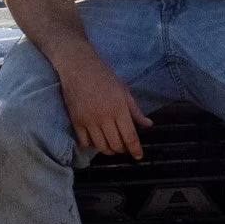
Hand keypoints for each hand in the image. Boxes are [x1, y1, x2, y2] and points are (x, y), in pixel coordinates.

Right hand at [51, 44, 152, 158]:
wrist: (78, 66)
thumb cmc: (103, 75)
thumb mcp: (123, 90)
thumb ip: (135, 110)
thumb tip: (148, 124)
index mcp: (119, 108)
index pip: (130, 136)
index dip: (136, 149)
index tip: (138, 157)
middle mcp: (104, 117)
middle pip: (116, 144)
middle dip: (122, 150)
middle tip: (124, 147)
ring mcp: (88, 120)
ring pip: (101, 146)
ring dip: (108, 150)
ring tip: (111, 145)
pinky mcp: (76, 121)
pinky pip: (85, 142)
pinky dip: (92, 145)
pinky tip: (96, 141)